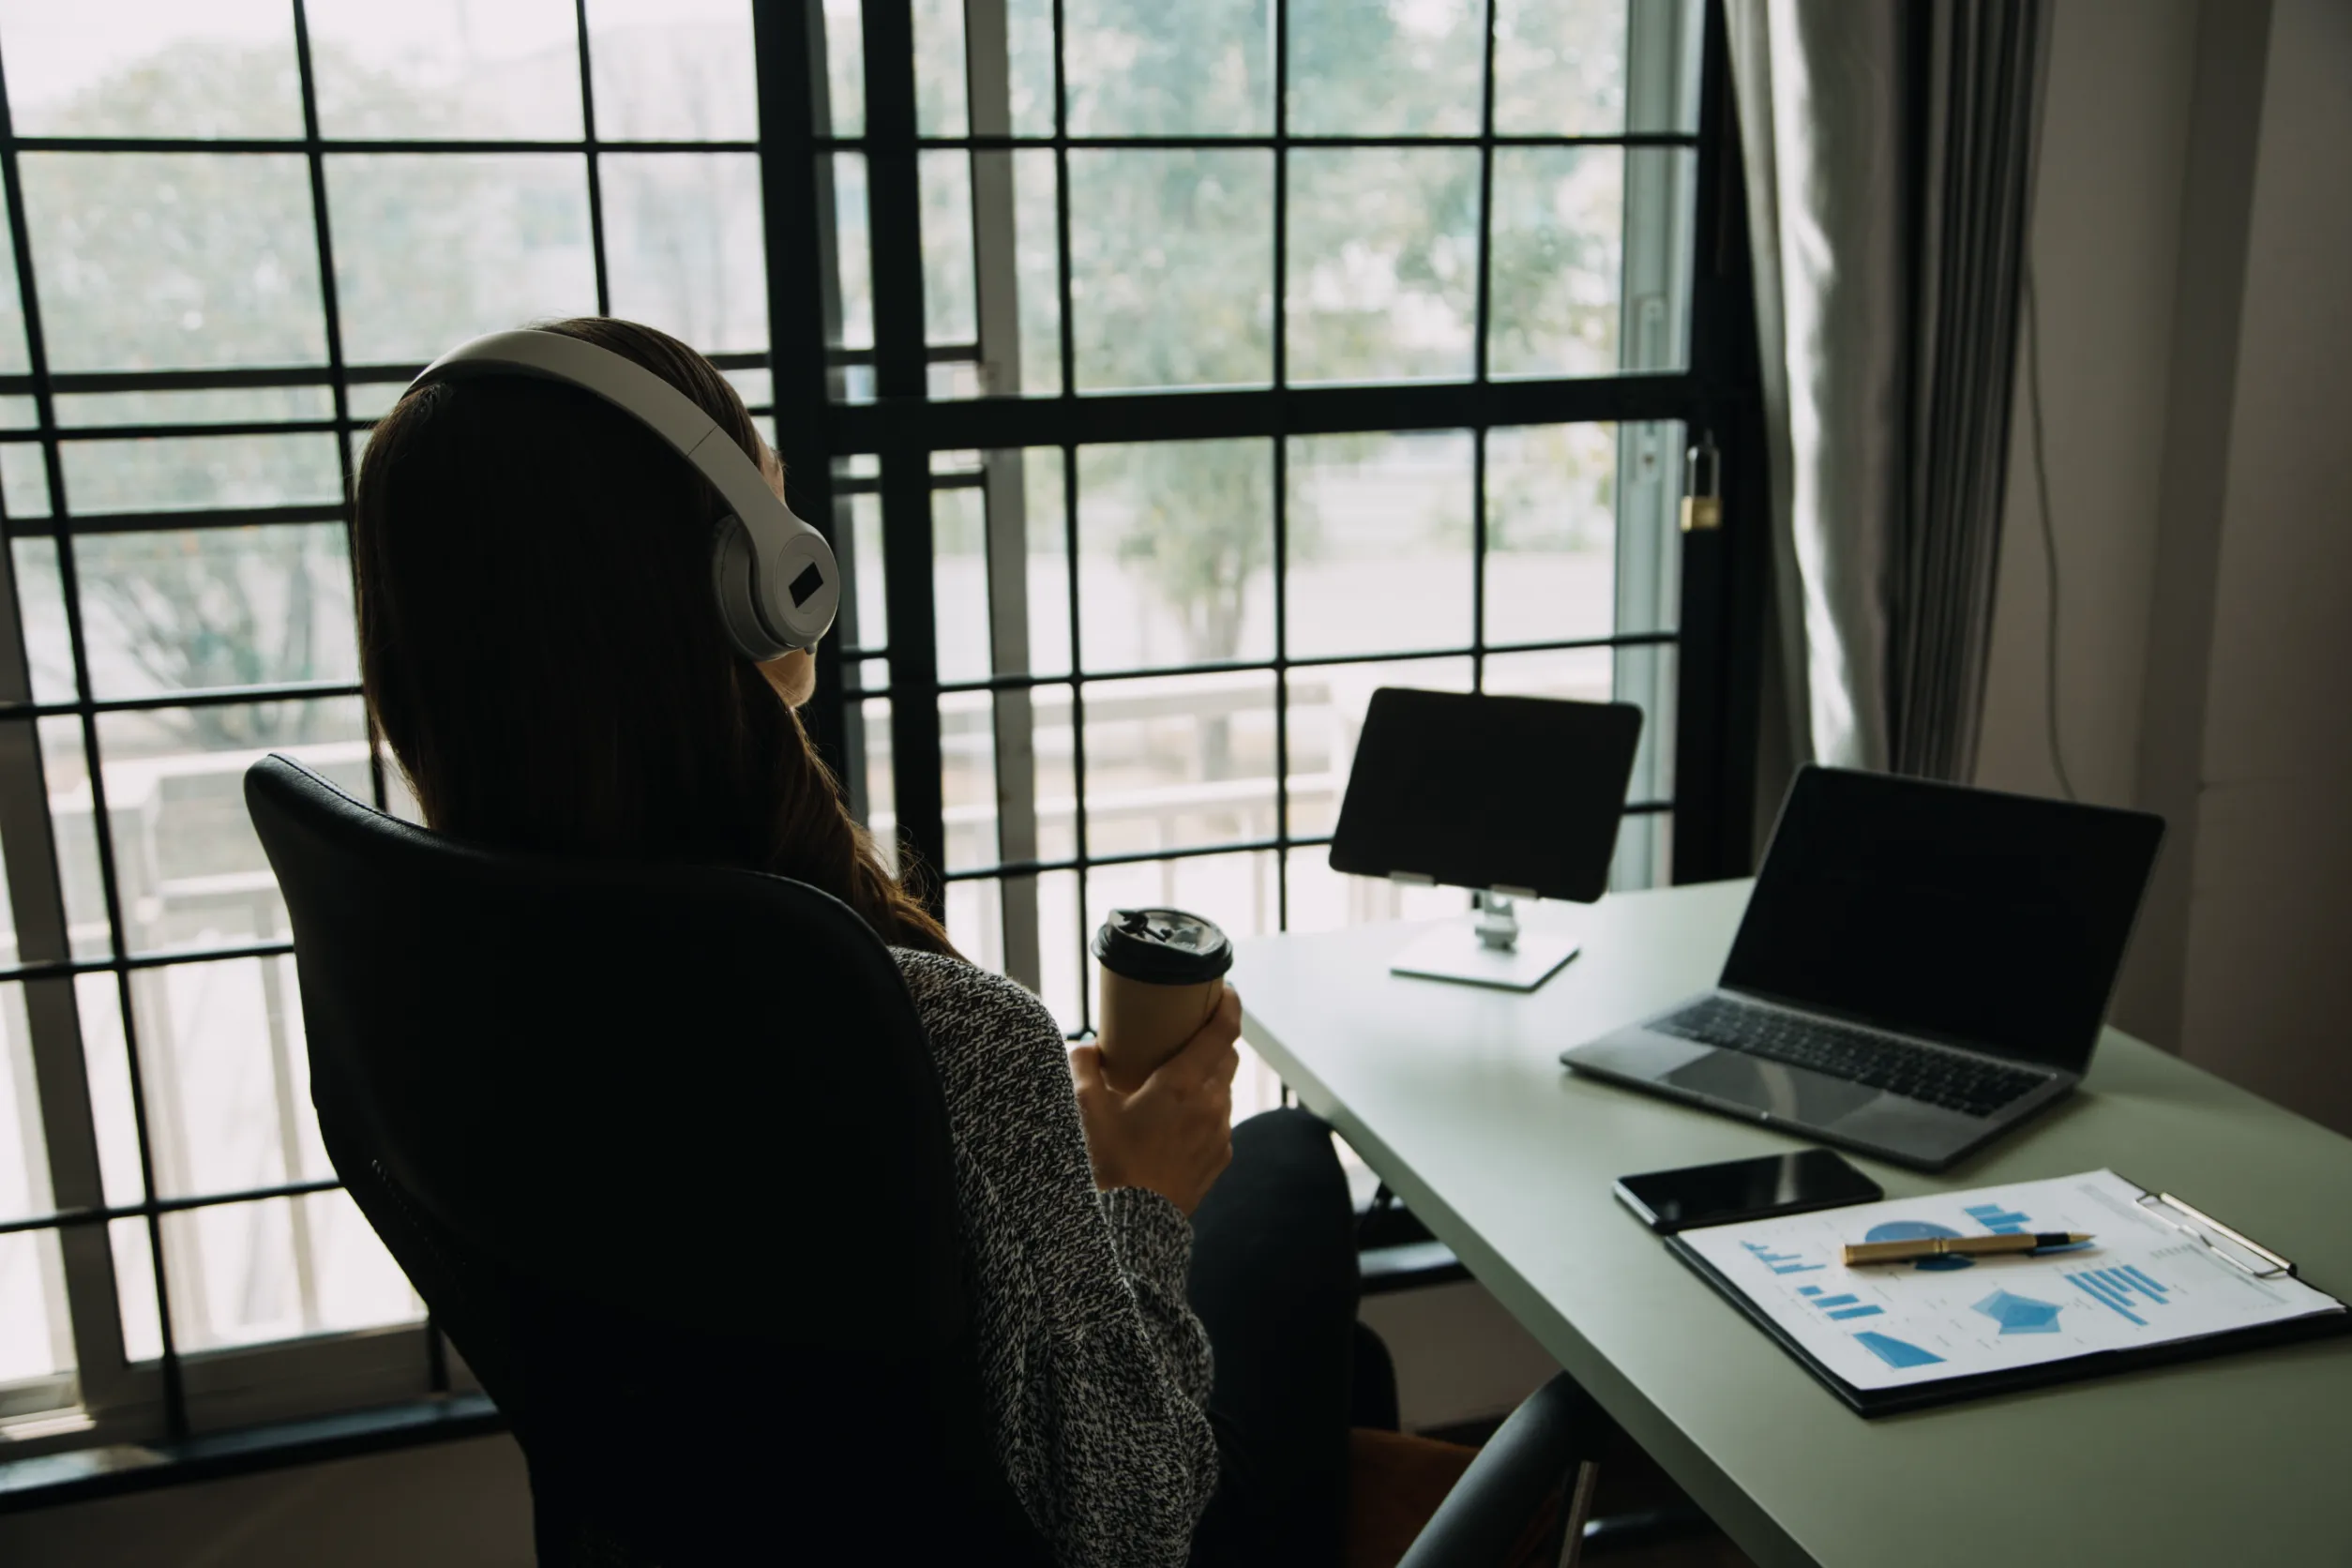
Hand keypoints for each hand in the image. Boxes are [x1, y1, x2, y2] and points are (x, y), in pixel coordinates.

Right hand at [1070, 986, 1241, 1215]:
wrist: (1130, 1230)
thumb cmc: (1107, 1166)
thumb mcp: (1084, 1108)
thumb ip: (1083, 1065)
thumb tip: (1086, 1048)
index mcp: (1183, 1085)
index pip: (1223, 1031)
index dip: (1229, 1005)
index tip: (1224, 990)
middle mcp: (1212, 1106)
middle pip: (1227, 1057)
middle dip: (1212, 1041)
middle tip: (1187, 1034)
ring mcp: (1219, 1135)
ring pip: (1224, 1090)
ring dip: (1207, 1078)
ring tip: (1175, 1082)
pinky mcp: (1219, 1160)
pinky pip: (1219, 1122)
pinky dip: (1204, 1112)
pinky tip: (1176, 1121)